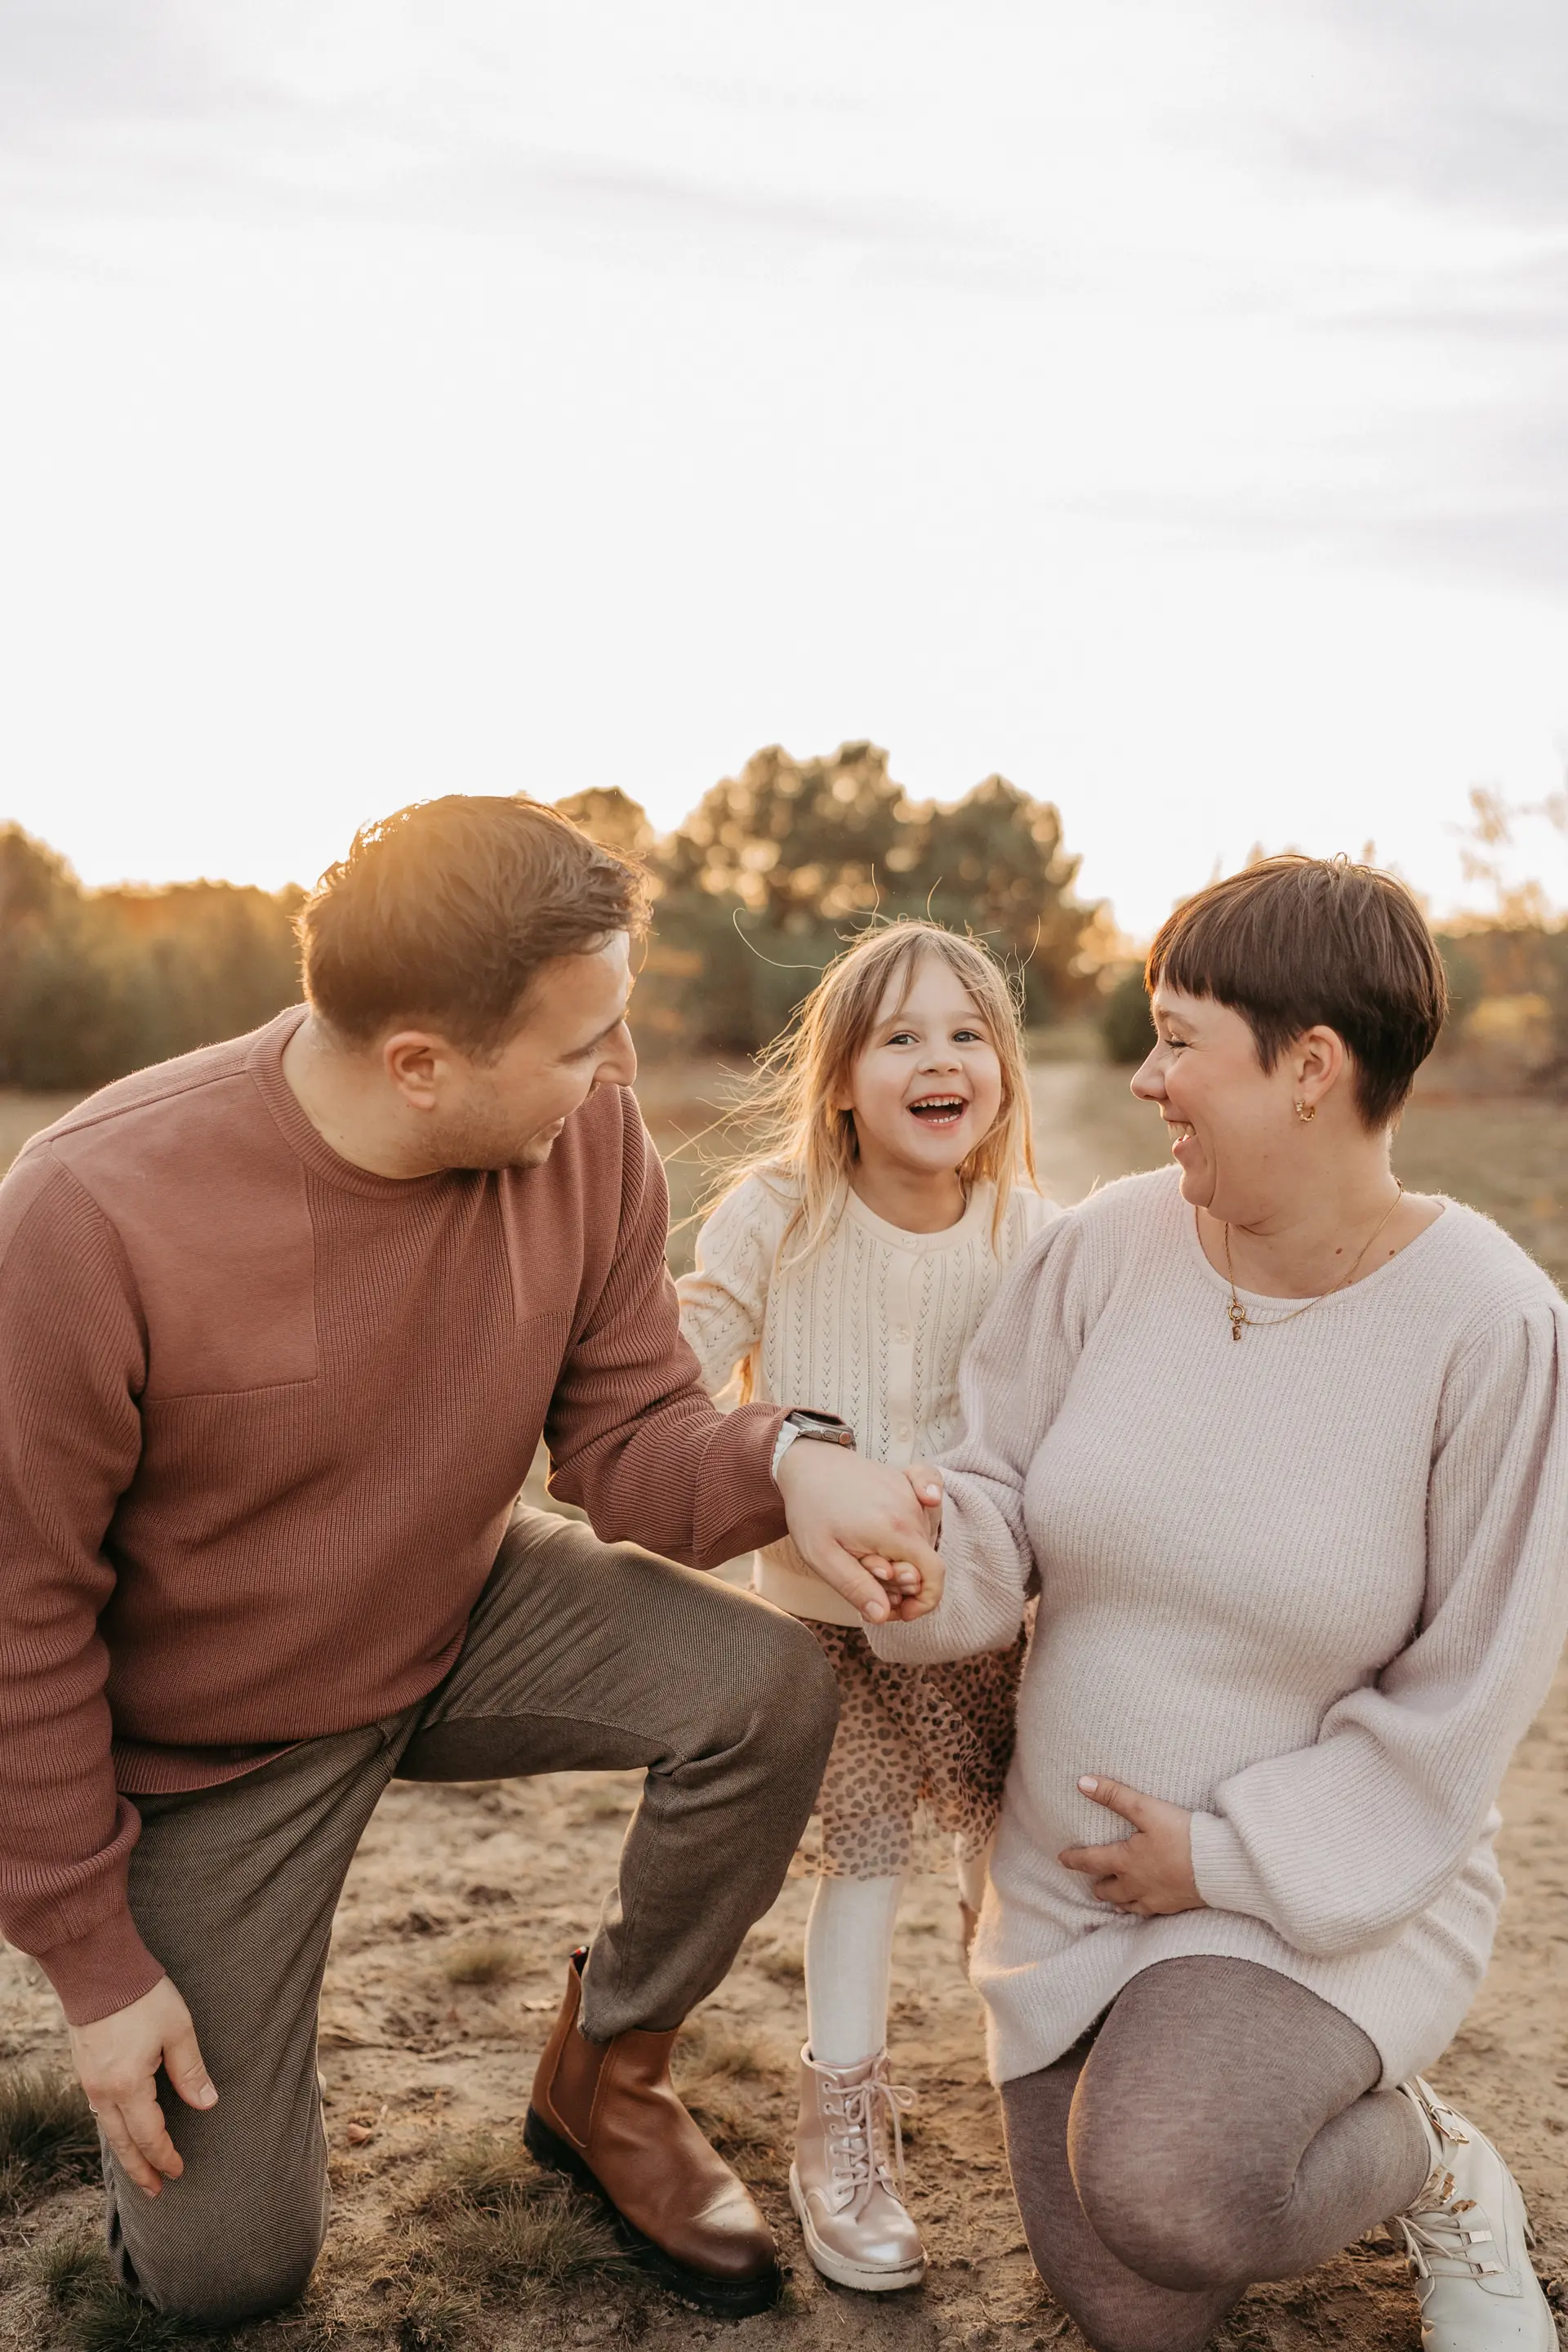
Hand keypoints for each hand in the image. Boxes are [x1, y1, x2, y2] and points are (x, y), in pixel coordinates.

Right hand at [69, 1977, 217, 2196]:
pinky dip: (114, 2129)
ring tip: (140, 2169)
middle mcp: (104, 2092)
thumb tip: (207, 2104)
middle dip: (141, 2170)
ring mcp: (90, 2082)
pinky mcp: (84, 2069)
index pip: (149, 2136)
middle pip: (123, 2144)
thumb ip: (191, 2070)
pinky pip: (100, 2112)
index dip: (165, 2156)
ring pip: (108, 2130)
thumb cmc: (142, 1995)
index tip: (178, 2171)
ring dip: (125, 2153)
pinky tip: (122, 2130)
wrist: (98, 1969)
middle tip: (156, 2191)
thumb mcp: (177, 2029)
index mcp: (128, 2086)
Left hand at [776, 1444, 944, 1622]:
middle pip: (926, 1561)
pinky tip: (928, 1499)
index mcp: (894, 1531)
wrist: (806, 1462)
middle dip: (904, 1582)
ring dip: (907, 1555)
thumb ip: (855, 1587)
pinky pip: (932, 1500)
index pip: (934, 1575)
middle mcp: (911, 1509)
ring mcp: (911, 1492)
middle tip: (867, 1577)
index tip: (898, 1612)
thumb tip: (882, 1615)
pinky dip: (932, 1504)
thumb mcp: (822, 1557)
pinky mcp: (907, 1481)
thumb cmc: (810, 1510)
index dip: (922, 1602)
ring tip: (869, 1552)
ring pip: (926, 1539)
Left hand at [1058, 1776, 1205, 1916]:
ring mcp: (1155, 1898)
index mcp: (1125, 1861)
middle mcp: (1136, 1884)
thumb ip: (1114, 1795)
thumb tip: (1082, 1782)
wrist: (1219, 1866)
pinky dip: (1139, 1908)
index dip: (1074, 1859)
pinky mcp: (1174, 1906)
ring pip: (1127, 1904)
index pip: (1091, 1861)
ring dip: (1116, 1900)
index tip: (1062, 1859)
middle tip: (1091, 1883)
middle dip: (1098, 1885)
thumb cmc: (1183, 1835)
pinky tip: (1143, 1906)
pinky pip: (1148, 1912)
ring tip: (1111, 1899)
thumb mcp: (1146, 1809)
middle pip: (1108, 1890)